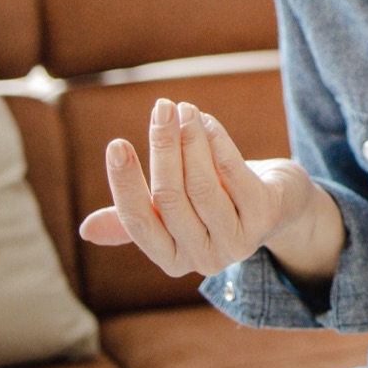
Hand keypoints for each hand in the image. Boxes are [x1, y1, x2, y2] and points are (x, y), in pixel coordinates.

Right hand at [79, 98, 339, 281]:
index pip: (138, 221)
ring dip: (190, 141)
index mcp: (171, 257)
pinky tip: (206, 120)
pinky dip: (218, 143)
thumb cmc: (217, 202)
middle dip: (162, 148)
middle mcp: (202, 258)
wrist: (281, 206)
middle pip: (170, 199)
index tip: (116, 144)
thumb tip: (86, 229)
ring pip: (202, 186)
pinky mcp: (264, 217)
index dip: (125, 183)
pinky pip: (234, 175)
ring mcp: (236, 240)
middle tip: (159, 109)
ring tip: (183, 108)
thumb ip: (137, 218)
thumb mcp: (176, 213)